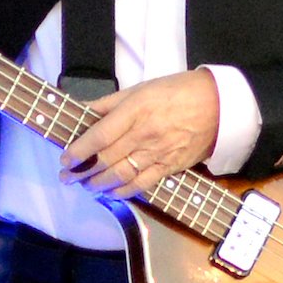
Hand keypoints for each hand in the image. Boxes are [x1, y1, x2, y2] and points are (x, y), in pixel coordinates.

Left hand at [59, 69, 219, 200]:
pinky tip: (110, 193)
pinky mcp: (170, 166)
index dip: (79, 150)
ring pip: (121, 174)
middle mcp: (145, 133)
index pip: (99, 135)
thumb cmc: (177, 92)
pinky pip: (143, 184)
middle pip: (106, 158)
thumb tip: (82, 111)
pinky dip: (123, 191)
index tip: (65, 159)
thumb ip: (109, 103)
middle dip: (82, 171)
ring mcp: (158, 152)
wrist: (218, 105)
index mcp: (135, 110)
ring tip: (85, 186)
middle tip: (67, 177)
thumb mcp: (140, 88)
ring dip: (98, 184)